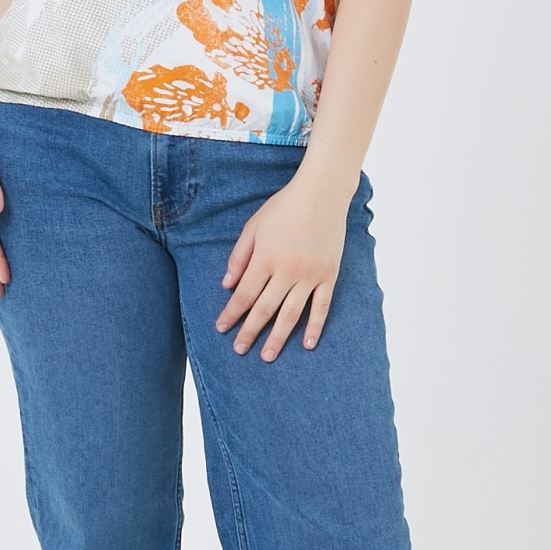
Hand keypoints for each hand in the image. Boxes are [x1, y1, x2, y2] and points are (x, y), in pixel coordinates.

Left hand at [215, 168, 353, 361]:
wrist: (322, 194)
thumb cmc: (284, 207)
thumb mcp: (253, 226)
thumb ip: (239, 256)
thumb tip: (227, 285)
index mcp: (265, 258)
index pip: (244, 294)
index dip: (231, 313)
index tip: (221, 328)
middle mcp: (287, 271)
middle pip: (265, 309)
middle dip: (250, 331)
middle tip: (240, 350)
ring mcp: (310, 275)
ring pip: (291, 314)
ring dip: (278, 337)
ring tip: (267, 356)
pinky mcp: (329, 275)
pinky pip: (322, 306)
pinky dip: (315, 326)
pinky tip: (308, 344)